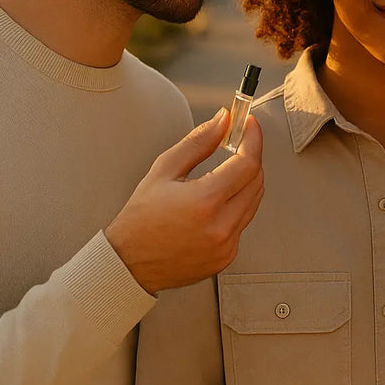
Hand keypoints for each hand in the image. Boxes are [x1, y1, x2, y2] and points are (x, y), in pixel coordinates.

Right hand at [104, 108, 263, 294]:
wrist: (127, 264)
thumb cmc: (140, 219)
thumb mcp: (164, 170)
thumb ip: (198, 142)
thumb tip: (223, 120)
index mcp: (205, 202)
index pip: (248, 163)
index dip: (253, 139)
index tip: (250, 125)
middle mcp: (221, 226)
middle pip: (256, 181)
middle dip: (250, 157)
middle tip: (237, 144)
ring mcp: (226, 245)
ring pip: (253, 202)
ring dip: (245, 182)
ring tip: (223, 174)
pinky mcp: (227, 256)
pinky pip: (243, 222)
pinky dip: (236, 207)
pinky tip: (215, 204)